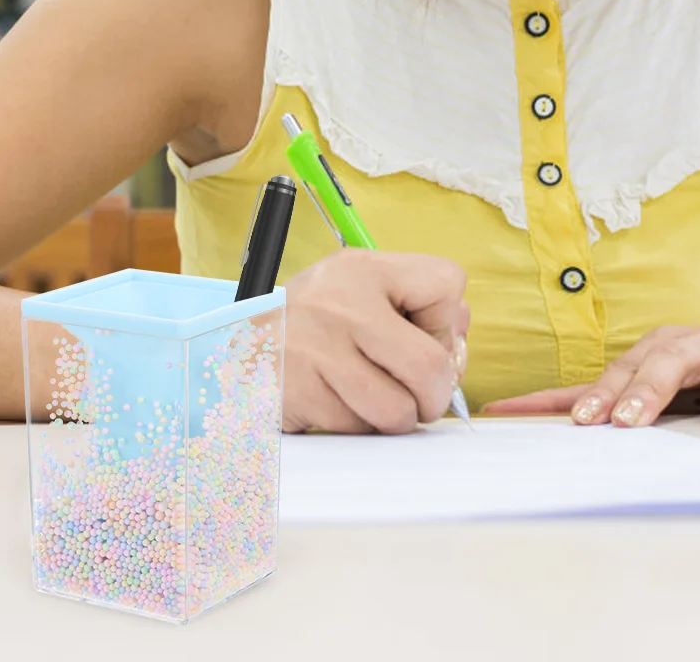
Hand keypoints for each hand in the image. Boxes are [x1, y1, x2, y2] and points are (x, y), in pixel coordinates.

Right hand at [281, 249, 469, 433]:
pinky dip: (357, 427)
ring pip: (398, 411)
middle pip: (431, 365)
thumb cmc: (317, 323)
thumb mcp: (363, 291)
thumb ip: (420, 307)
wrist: (240, 348)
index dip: (448, 323)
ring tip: (373, 399)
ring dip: (395, 418)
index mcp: (363, 269)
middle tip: (418, 397)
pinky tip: (338, 404)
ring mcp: (315, 350)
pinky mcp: (297, 393)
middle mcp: (339, 303)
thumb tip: (459, 348)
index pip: (447, 284)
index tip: (423, 336)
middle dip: (434, 394)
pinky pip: (358, 430)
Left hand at [483, 326, 699, 428]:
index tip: (576, 423)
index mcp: (656, 349)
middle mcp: (695, 342)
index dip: (597, 394)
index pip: (618, 372)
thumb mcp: (644, 386)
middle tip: (627, 423)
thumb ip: (590, 399)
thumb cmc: (695, 376)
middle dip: (647, 392)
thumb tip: (504, 409)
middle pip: (666, 362)